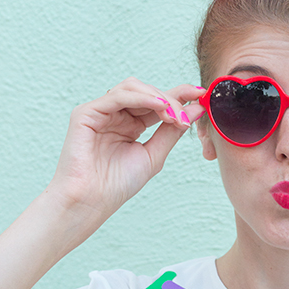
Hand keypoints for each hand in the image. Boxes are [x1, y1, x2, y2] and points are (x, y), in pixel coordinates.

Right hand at [48, 77, 205, 220]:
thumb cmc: (117, 184)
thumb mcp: (154, 154)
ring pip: (133, 87)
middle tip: (187, 115)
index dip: (180, 95)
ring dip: (158, 97)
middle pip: (147, 92)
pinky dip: (141, 98)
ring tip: (173, 115)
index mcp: (131, 124)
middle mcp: (116, 115)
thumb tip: (196, 109)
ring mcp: (101, 111)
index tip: (202, 94)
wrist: (91, 201)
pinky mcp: (86, 113)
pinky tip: (158, 106)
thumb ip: (173, 131)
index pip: (157, 103)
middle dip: (172, 99)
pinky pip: (117, 96)